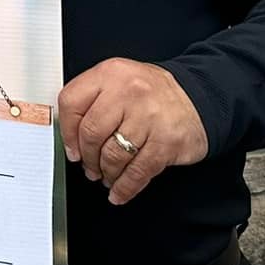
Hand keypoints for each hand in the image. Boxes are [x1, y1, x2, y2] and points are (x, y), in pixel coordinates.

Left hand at [57, 58, 208, 205]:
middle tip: (89, 166)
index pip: (72, 103)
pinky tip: (119, 191)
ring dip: (106, 173)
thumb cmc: (152, 92)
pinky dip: (125, 187)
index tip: (70, 148)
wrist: (198, 97)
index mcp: (109, 73)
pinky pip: (138, 171)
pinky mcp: (166, 142)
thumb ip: (92, 98)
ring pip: (113, 155)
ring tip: (105, 176)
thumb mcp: (118, 79)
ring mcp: (148, 117)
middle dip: (87, 157)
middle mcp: (128, 92)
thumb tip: (70, 135)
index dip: (66, 131)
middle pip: (91, 133)